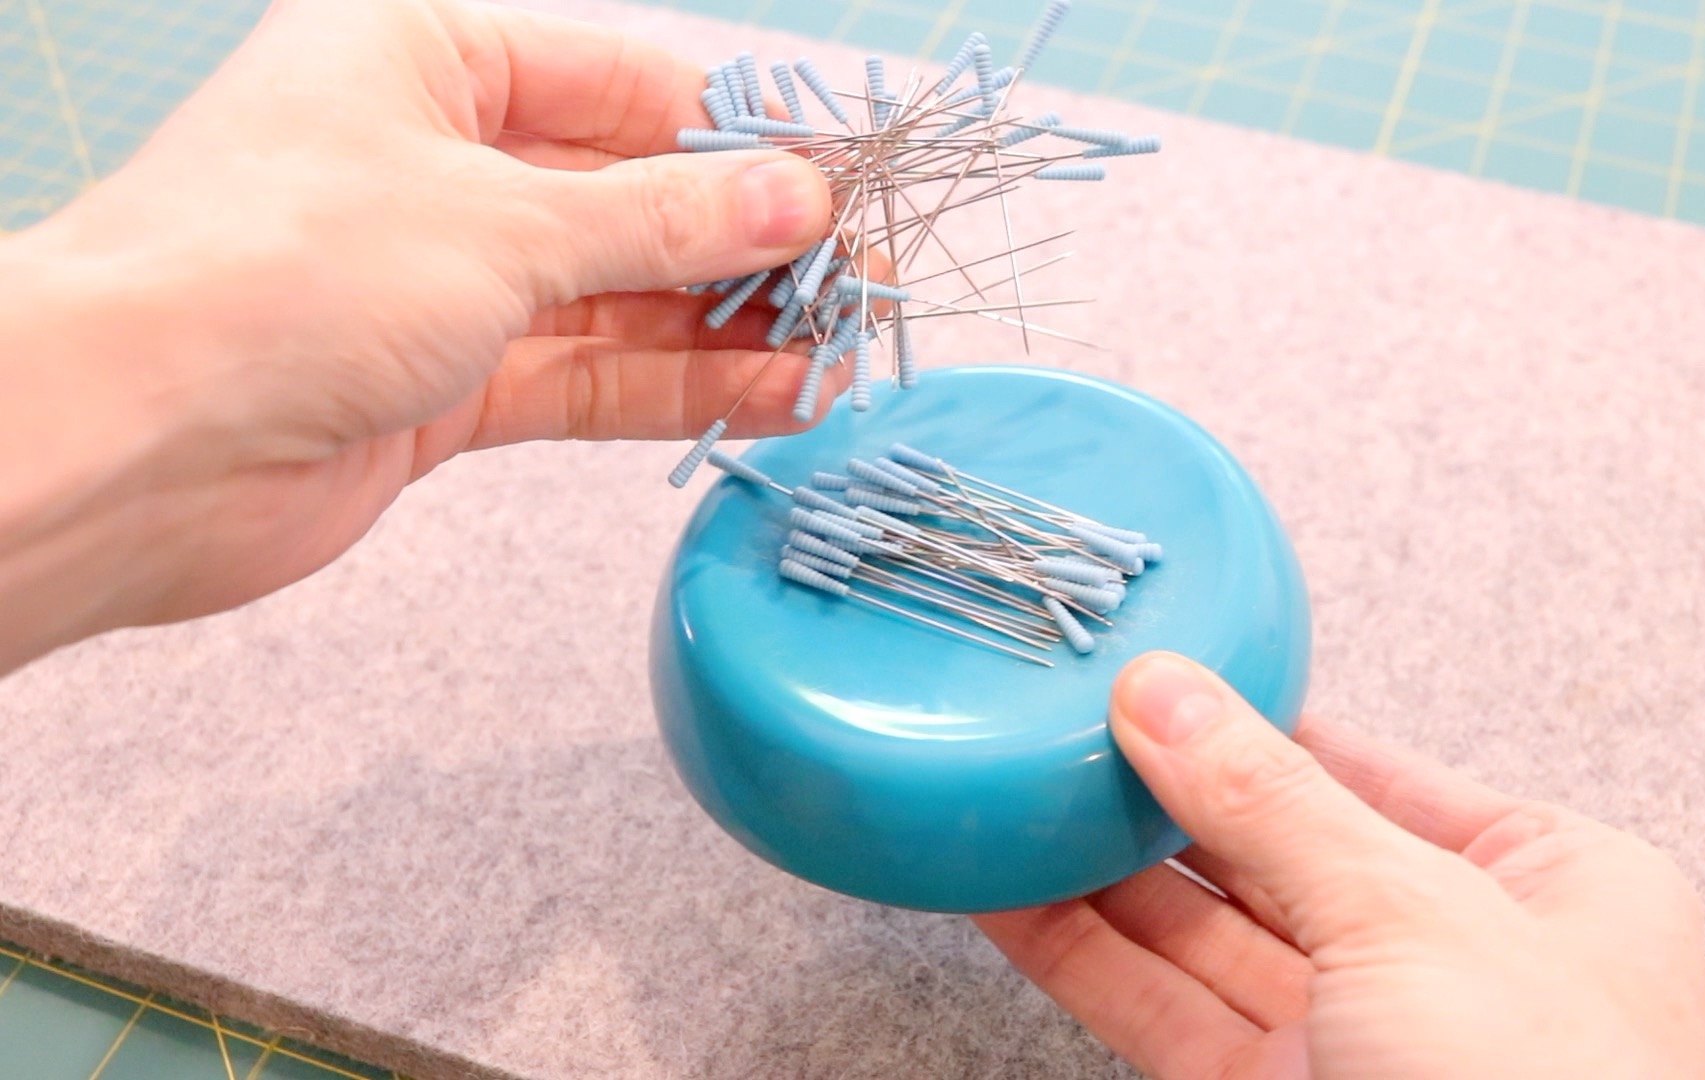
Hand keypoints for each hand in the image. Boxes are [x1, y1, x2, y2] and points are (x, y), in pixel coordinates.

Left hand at [0, 0, 841, 669]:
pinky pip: (588, 373)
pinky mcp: (446, 383)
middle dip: (746, 245)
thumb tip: (796, 198)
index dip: (742, 136)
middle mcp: (437, 158)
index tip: (842, 182)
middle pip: (629, 194)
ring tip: (837, 357)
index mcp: (426, 53)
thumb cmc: (278, 272)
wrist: (131, 448)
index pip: (623, 80)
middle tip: (856, 285)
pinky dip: (677, 386)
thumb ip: (661, 219)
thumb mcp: (500, 221)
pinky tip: (770, 398)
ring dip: (729, 330)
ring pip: (619, 295)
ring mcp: (443, 278)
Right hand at [976, 652, 1704, 1079]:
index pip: (1367, 769)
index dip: (1254, 720)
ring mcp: (1356, 1042)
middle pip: (1274, 846)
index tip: (1153, 674)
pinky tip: (1014, 900)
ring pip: (1205, 936)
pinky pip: (1164, 1014)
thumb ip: (1276, 803)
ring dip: (1102, 871)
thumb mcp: (1414, 916)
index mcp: (1542, 882)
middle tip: (1057, 724)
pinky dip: (1084, 957)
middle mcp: (1447, 959)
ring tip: (1012, 794)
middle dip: (1164, 790)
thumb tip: (1169, 697)